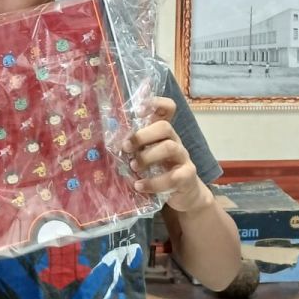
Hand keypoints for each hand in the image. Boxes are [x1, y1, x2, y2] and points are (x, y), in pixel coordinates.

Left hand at [122, 96, 210, 215]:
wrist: (184, 194)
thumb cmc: (159, 172)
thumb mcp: (146, 156)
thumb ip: (134, 147)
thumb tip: (110, 143)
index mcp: (163, 133)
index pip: (168, 108)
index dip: (156, 103)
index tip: (138, 110)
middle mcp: (175, 140)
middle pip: (164, 127)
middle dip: (142, 136)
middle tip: (126, 147)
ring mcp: (183, 157)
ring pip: (169, 147)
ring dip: (147, 157)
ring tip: (134, 167)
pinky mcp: (187, 175)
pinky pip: (172, 177)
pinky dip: (153, 183)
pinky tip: (139, 185)